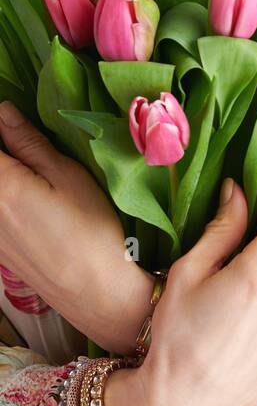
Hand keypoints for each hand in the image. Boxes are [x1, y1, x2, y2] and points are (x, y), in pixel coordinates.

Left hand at [0, 101, 153, 352]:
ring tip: (31, 167)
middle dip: (7, 152)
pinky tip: (28, 192)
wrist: (98, 294)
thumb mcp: (69, 177)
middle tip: (23, 141)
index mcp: (1, 185)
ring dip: (9, 172)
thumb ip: (29, 143)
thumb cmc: (93, 230)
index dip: (1, 125)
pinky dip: (7, 193)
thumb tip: (3, 112)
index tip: (11, 118)